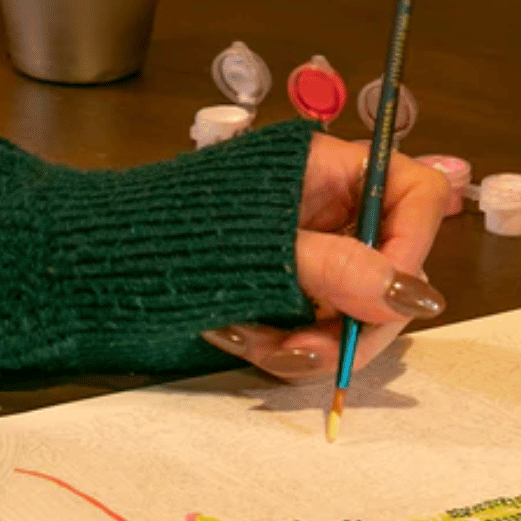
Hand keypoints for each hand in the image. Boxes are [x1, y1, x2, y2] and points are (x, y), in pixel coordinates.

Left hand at [201, 133, 450, 379]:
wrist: (105, 256)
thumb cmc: (177, 228)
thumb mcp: (265, 245)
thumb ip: (340, 267)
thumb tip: (414, 294)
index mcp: (334, 169)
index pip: (415, 194)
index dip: (412, 246)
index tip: (389, 300)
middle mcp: (335, 211)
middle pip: (391, 268)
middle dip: (354, 320)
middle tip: (309, 351)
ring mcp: (316, 256)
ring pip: (356, 311)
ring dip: (316, 343)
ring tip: (259, 347)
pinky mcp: (293, 296)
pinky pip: (317, 330)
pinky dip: (287, 346)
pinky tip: (243, 339)